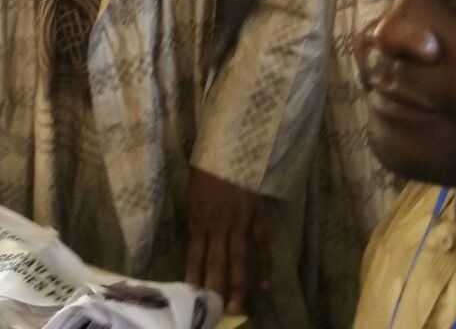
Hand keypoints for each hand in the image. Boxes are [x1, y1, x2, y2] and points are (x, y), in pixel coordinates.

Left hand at [185, 168, 270, 314]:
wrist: (233, 143)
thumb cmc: (208, 161)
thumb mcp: (193, 186)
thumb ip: (196, 210)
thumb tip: (196, 230)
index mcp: (198, 217)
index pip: (194, 255)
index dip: (193, 278)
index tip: (191, 298)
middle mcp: (217, 225)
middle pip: (215, 263)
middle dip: (213, 290)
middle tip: (213, 313)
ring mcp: (239, 222)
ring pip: (237, 260)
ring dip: (236, 286)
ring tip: (235, 308)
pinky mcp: (257, 217)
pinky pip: (261, 244)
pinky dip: (264, 264)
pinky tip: (265, 284)